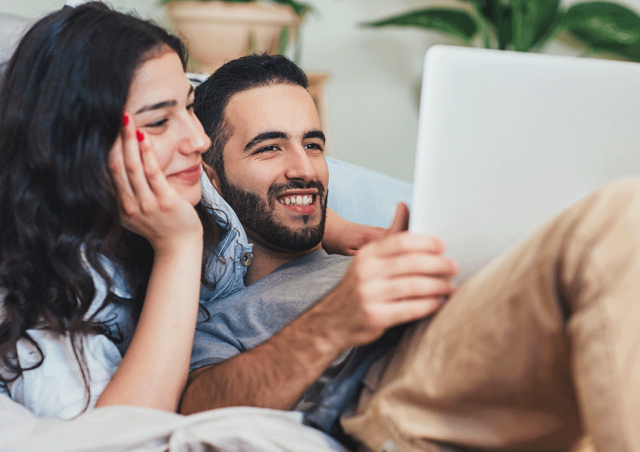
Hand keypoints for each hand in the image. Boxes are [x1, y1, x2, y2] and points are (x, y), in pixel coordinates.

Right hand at [109, 113, 202, 253]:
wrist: (179, 246)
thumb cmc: (161, 225)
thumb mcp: (136, 212)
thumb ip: (126, 194)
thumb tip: (118, 169)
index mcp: (119, 206)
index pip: (108, 172)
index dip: (106, 148)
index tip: (107, 128)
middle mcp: (128, 205)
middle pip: (116, 165)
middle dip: (116, 139)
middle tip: (117, 116)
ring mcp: (146, 204)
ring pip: (132, 167)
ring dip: (129, 140)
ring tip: (128, 120)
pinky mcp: (164, 202)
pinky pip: (152, 173)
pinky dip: (147, 153)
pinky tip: (145, 138)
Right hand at [313, 203, 457, 348]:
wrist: (333, 320)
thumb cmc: (361, 286)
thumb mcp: (370, 258)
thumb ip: (391, 236)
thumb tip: (404, 206)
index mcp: (367, 254)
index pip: (401, 241)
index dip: (426, 242)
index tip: (443, 246)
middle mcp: (366, 272)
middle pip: (411, 263)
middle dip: (438, 264)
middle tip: (453, 267)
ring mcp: (369, 295)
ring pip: (414, 286)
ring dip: (438, 286)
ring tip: (450, 287)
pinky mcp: (375, 317)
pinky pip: (410, 309)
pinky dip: (429, 305)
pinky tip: (439, 302)